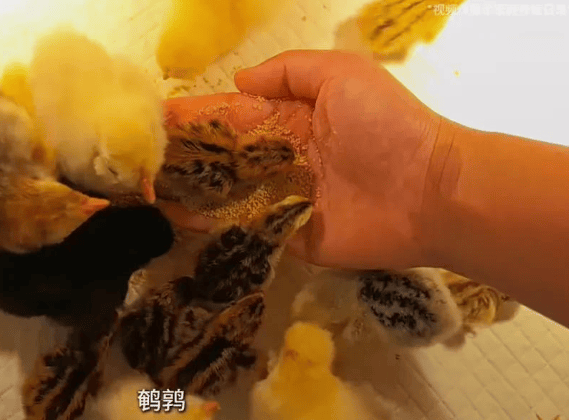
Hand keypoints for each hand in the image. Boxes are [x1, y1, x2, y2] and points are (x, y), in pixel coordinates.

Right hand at [161, 50, 441, 269]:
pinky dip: (213, 228)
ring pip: (227, 195)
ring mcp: (283, 201)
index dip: (196, 117)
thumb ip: (290, 73)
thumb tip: (238, 82)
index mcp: (291, 121)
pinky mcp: (289, 236)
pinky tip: (175, 223)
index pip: (233, 117)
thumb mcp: (342, 75)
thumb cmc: (386, 125)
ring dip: (189, 193)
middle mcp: (282, 160)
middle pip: (223, 158)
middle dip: (183, 158)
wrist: (430, 192)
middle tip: (138, 162)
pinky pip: (247, 231)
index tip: (156, 118)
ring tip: (145, 192)